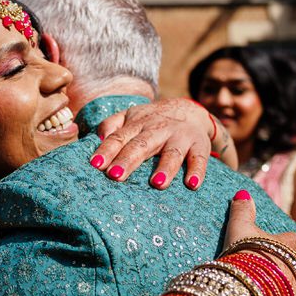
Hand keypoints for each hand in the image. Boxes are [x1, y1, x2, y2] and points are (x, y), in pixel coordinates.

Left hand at [91, 99, 230, 189]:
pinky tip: (192, 185)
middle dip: (129, 160)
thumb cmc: (151, 121)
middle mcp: (158, 129)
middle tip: (116, 175)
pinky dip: (198, 171)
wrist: (190, 110)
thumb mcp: (130, 116)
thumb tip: (98, 137)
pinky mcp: (199, 146)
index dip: (107, 150)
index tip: (96, 165)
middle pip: (142, 145)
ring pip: (172, 153)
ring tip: (158, 183)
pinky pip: (199, 159)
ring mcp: (180, 137)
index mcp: (138, 124)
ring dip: (166, 167)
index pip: (119, 137)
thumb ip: (111, 124)